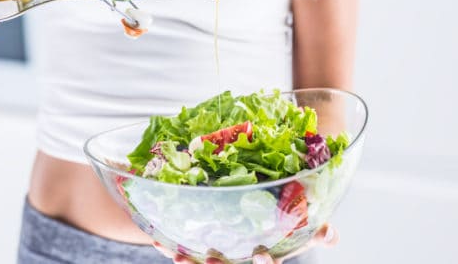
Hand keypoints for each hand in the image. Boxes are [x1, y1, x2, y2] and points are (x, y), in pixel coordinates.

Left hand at [153, 224, 338, 263]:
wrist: (249, 239)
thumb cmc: (276, 234)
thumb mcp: (296, 234)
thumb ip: (314, 233)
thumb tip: (335, 236)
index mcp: (263, 259)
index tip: (262, 255)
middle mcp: (239, 263)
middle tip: (211, 255)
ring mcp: (218, 262)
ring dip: (190, 262)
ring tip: (177, 254)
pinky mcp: (199, 256)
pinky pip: (183, 255)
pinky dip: (169, 248)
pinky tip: (158, 240)